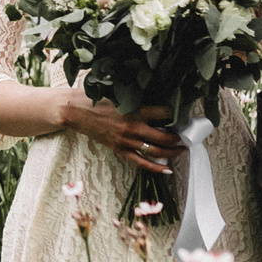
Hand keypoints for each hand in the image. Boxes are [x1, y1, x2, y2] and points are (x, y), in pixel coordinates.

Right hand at [51, 89, 181, 174]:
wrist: (75, 112)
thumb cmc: (94, 99)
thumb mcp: (118, 93)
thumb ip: (136, 98)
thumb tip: (155, 100)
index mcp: (134, 110)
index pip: (164, 114)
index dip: (176, 115)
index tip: (183, 115)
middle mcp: (133, 127)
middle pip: (164, 136)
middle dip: (178, 138)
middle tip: (186, 137)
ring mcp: (126, 141)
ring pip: (156, 151)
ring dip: (172, 152)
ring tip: (181, 150)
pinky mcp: (119, 149)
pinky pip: (141, 162)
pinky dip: (155, 167)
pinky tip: (167, 169)